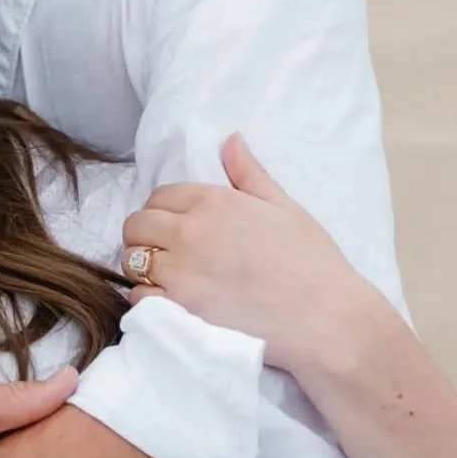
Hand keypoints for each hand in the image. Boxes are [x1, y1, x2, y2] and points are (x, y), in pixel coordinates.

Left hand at [121, 134, 376, 373]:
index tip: (176, 226)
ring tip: (166, 276)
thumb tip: (230, 140)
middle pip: (136, 226)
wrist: (324, 317)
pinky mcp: (178, 308)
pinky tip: (169, 301)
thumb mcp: (284, 207)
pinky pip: (138, 296)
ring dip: (142, 267)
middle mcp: (190, 231)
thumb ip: (249, 173)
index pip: (159, 196)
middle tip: (167, 252)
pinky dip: (146, 298)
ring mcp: (181, 271)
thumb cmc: (312, 261)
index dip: (163, 210)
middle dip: (146, 236)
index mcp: (213, 201)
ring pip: (131, 260)